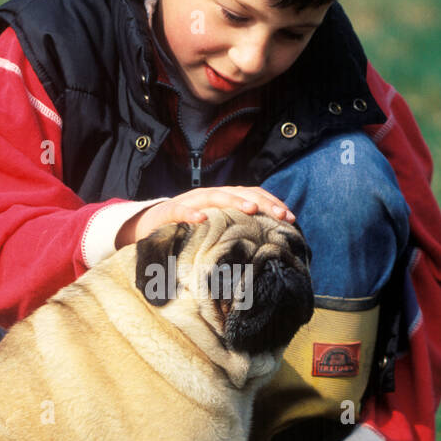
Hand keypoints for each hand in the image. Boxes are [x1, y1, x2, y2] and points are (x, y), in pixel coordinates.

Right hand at [116, 185, 294, 248]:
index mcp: (223, 200)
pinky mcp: (168, 212)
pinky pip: (180, 211)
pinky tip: (201, 219)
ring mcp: (189, 202)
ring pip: (214, 196)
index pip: (252, 195)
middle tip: (280, 214)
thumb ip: (236, 232)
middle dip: (262, 202)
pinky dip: (190, 214)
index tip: (291, 218)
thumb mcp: (216, 230)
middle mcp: (209, 196)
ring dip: (233, 201)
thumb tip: (268, 248)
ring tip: (251, 209)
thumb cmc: (188, 232)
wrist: (149, 226)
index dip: (272, 203)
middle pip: (239, 193)